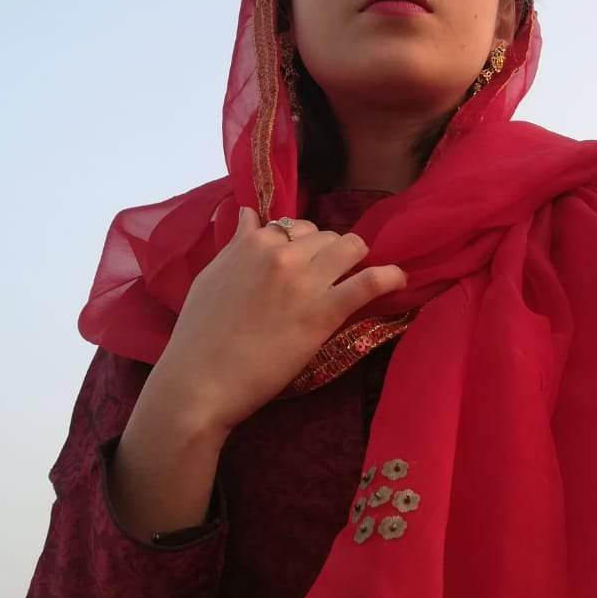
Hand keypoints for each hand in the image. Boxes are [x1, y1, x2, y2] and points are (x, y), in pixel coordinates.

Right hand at [150, 207, 407, 435]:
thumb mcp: (210, 276)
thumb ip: (235, 244)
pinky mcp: (324, 313)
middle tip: (329, 277)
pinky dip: (389, 276)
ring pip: (350, 247)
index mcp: (252, 243)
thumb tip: (250, 214)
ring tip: (360, 276)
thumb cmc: (198, 335)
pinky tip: (398, 279)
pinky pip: (369, 282)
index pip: (294, 226)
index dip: (304, 244)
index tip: (307, 261)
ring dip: (358, 259)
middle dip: (330, 252)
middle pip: (326, 236)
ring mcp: (305, 281)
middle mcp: (281, 253)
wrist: (200, 382)